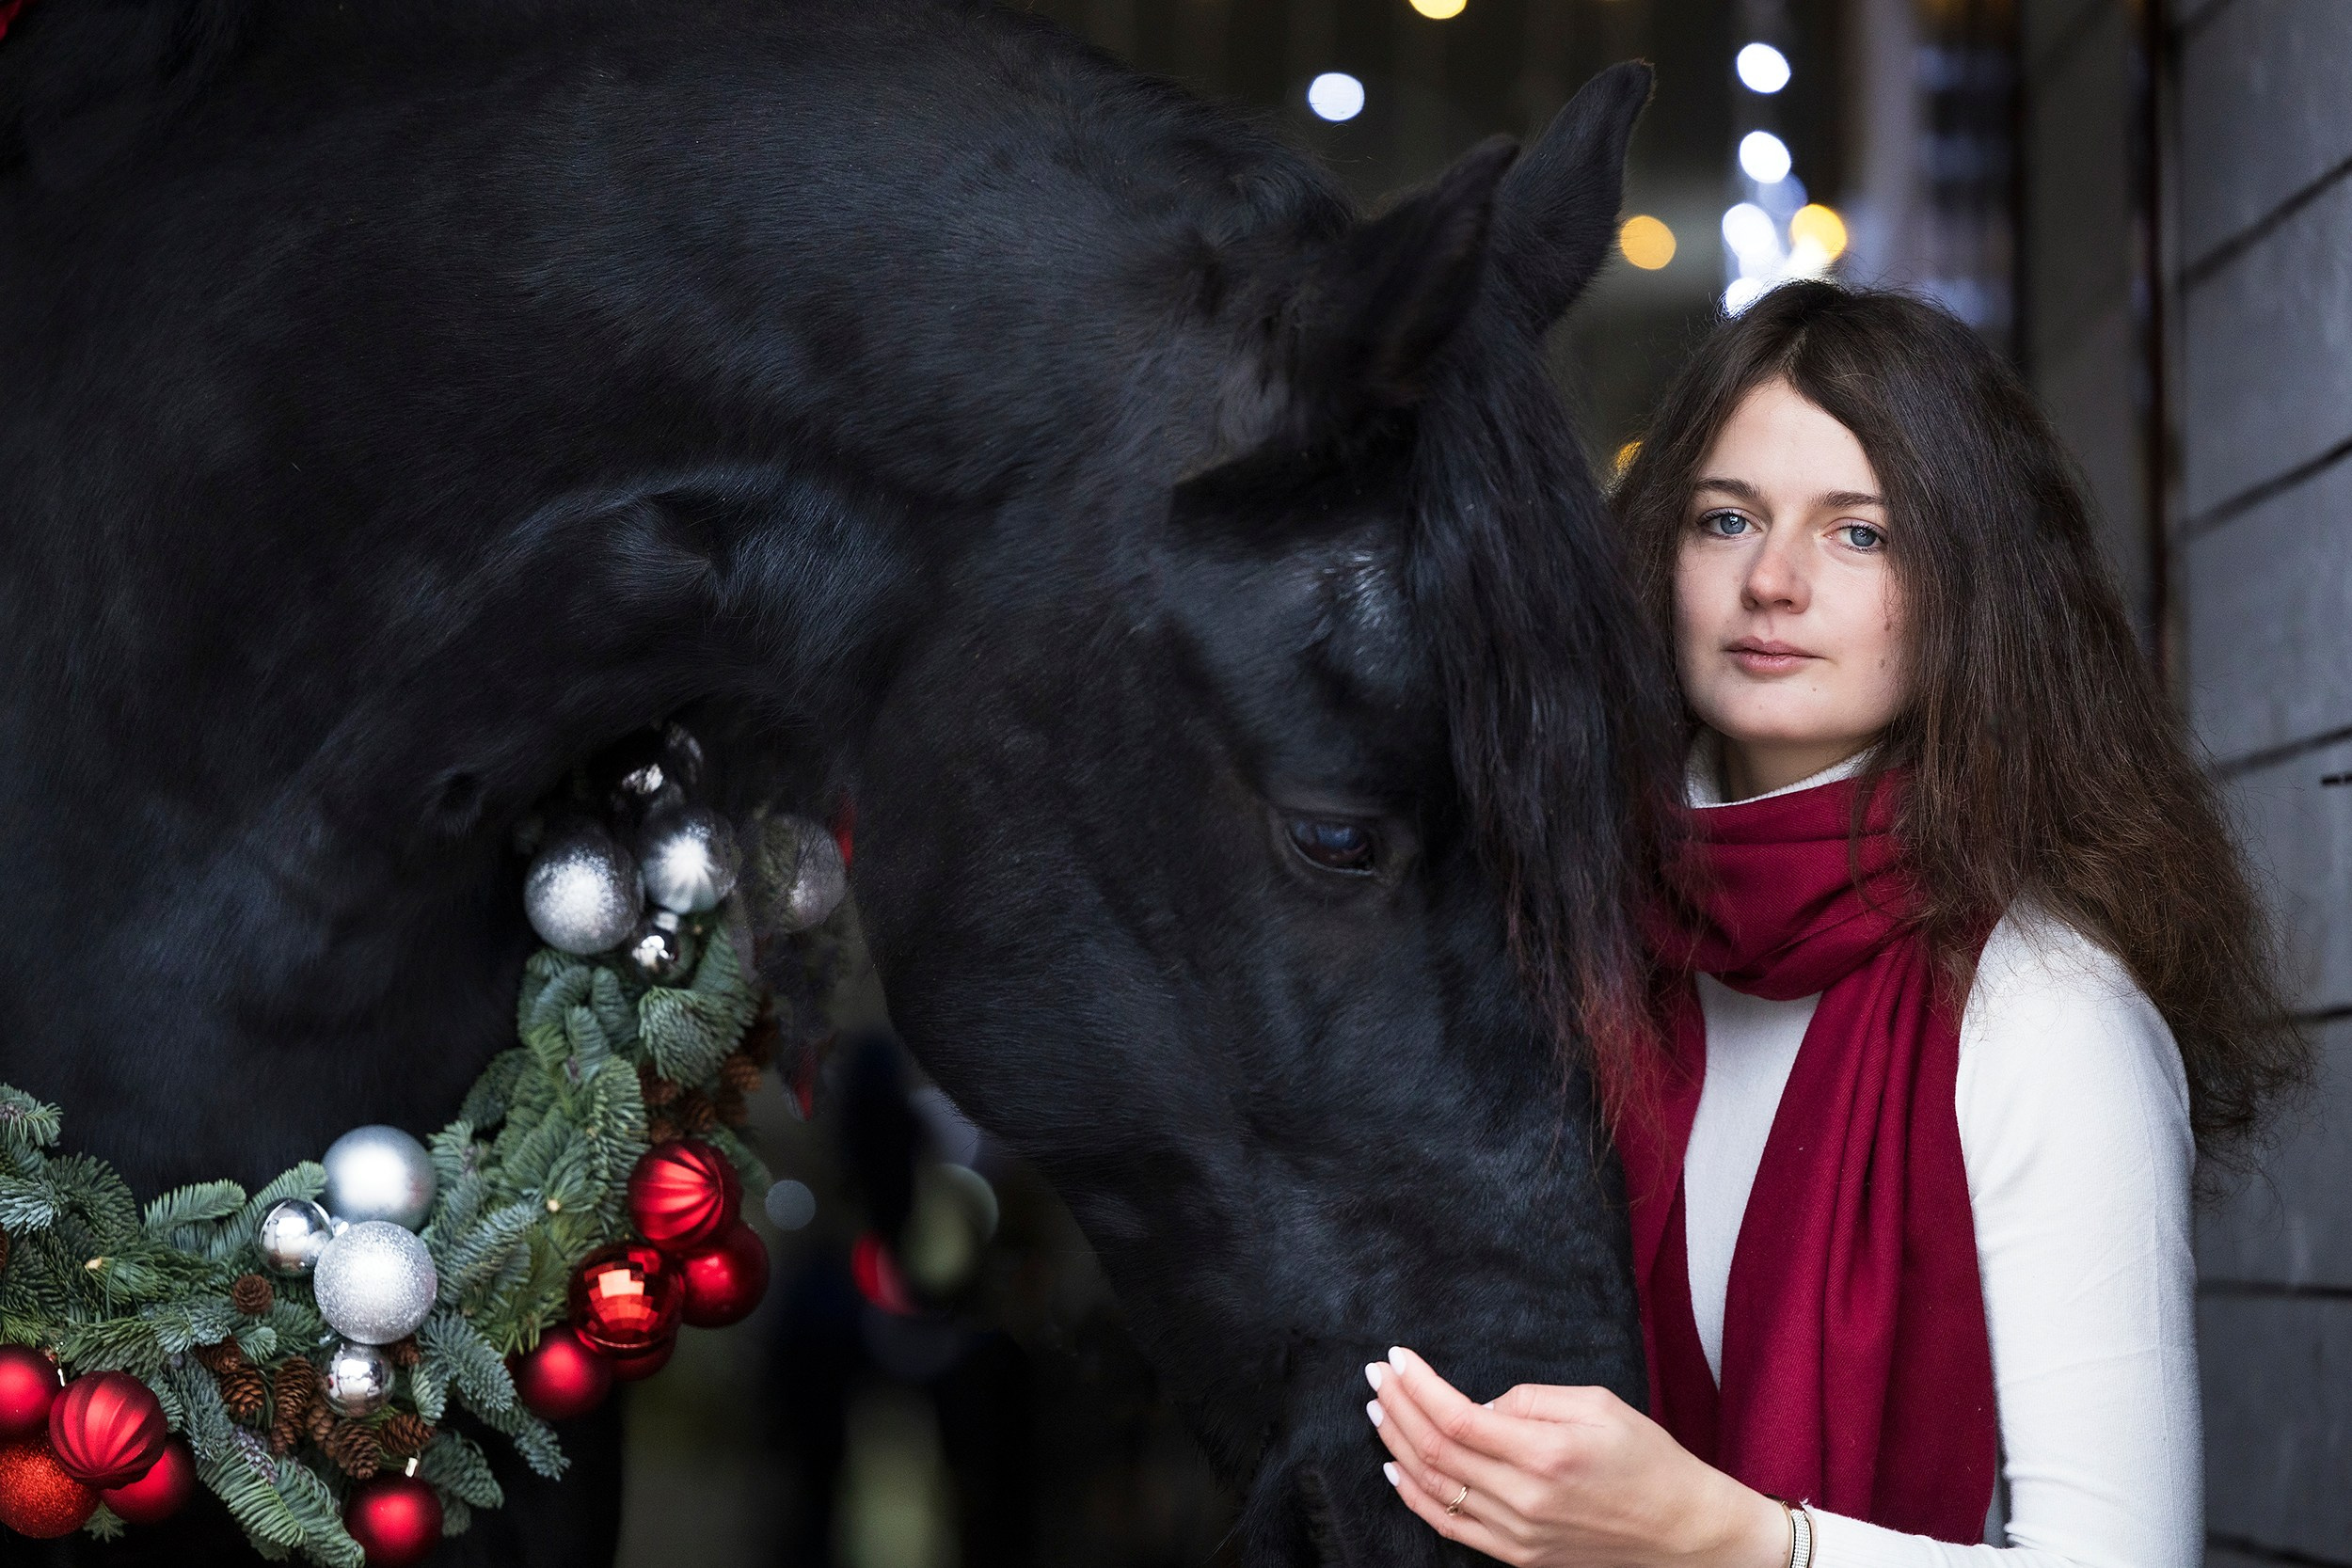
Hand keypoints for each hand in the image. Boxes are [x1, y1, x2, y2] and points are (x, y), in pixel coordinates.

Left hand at [1363, 1345, 1789, 1567]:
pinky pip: (1449, 1526)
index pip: (1456, 1418)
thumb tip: (1477, 1407)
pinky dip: (1414, 1497)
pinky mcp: (1518, 1555)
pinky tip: (1394, 1468)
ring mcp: (1517, 1534)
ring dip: (1396, 1445)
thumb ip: (1530, 1400)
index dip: (1418, 1386)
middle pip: (1434, 1451)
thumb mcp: (1597, 1405)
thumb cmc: (1646, 1458)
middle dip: (1397, 1407)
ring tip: (1377, 1410)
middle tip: (1375, 1375)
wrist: (1682, 1530)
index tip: (1396, 1358)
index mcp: (1545, 1455)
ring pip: (1433, 1488)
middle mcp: (1524, 1499)